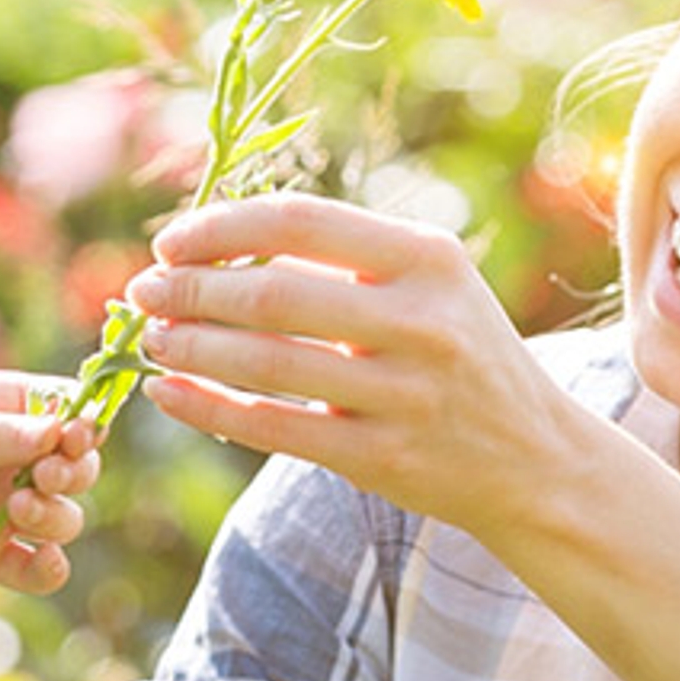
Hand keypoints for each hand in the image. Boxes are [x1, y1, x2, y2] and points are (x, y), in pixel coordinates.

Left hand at [0, 371, 104, 593]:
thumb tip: (61, 433)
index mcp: (4, 409)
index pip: (71, 414)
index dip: (86, 427)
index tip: (76, 437)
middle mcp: (10, 458)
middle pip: (77, 469)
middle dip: (74, 473)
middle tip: (44, 475)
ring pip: (63, 518)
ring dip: (57, 515)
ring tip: (17, 507)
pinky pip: (34, 569)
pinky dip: (49, 568)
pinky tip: (42, 559)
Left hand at [130, 193, 599, 542]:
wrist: (536, 459)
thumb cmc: (460, 353)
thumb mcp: (429, 283)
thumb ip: (342, 257)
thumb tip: (212, 243)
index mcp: (427, 258)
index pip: (300, 221)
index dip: (220, 228)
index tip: (170, 242)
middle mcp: (421, 321)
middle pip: (273, 293)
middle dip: (191, 290)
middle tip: (143, 292)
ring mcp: (404, 394)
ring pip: (266, 362)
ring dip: (191, 347)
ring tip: (150, 339)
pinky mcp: (383, 458)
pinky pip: (274, 428)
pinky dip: (208, 408)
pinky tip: (167, 393)